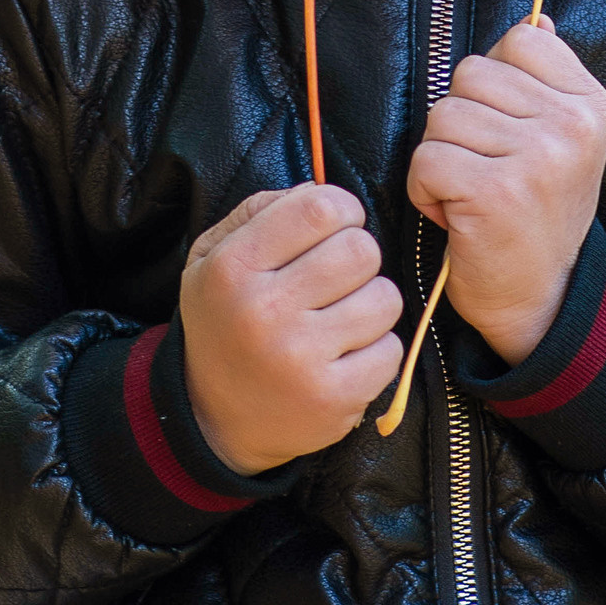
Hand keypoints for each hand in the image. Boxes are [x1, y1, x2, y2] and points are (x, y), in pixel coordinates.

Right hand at [178, 184, 402, 474]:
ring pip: (385, 298)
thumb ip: (261, 210)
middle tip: (337, 277)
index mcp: (233, 267)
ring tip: (340, 317)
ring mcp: (301, 358)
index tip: (335, 226)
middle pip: (361, 250)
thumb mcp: (213, 256)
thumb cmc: (225, 321)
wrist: (213, 417)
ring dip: (371, 304)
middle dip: (358, 257)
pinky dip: (376, 349)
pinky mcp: (333, 397)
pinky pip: (392, 349)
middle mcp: (264, 311)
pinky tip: (345, 354)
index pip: (321, 207)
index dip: (342, 209)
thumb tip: (321, 187)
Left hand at [407, 19, 605, 365]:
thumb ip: (544, 78)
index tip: (510, 131)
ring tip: (473, 193)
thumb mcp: (560, 140)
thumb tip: (536, 18)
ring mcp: (536, 158)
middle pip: (470, 74)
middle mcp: (570, 127)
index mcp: (589, 104)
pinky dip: (427, 190)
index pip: (520, 39)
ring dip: (442, 158)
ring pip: (442, 115)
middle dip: (462, 123)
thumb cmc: (538, 214)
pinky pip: (426, 159)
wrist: (542, 298)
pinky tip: (457, 214)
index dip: (495, 84)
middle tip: (489, 169)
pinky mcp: (495, 192)